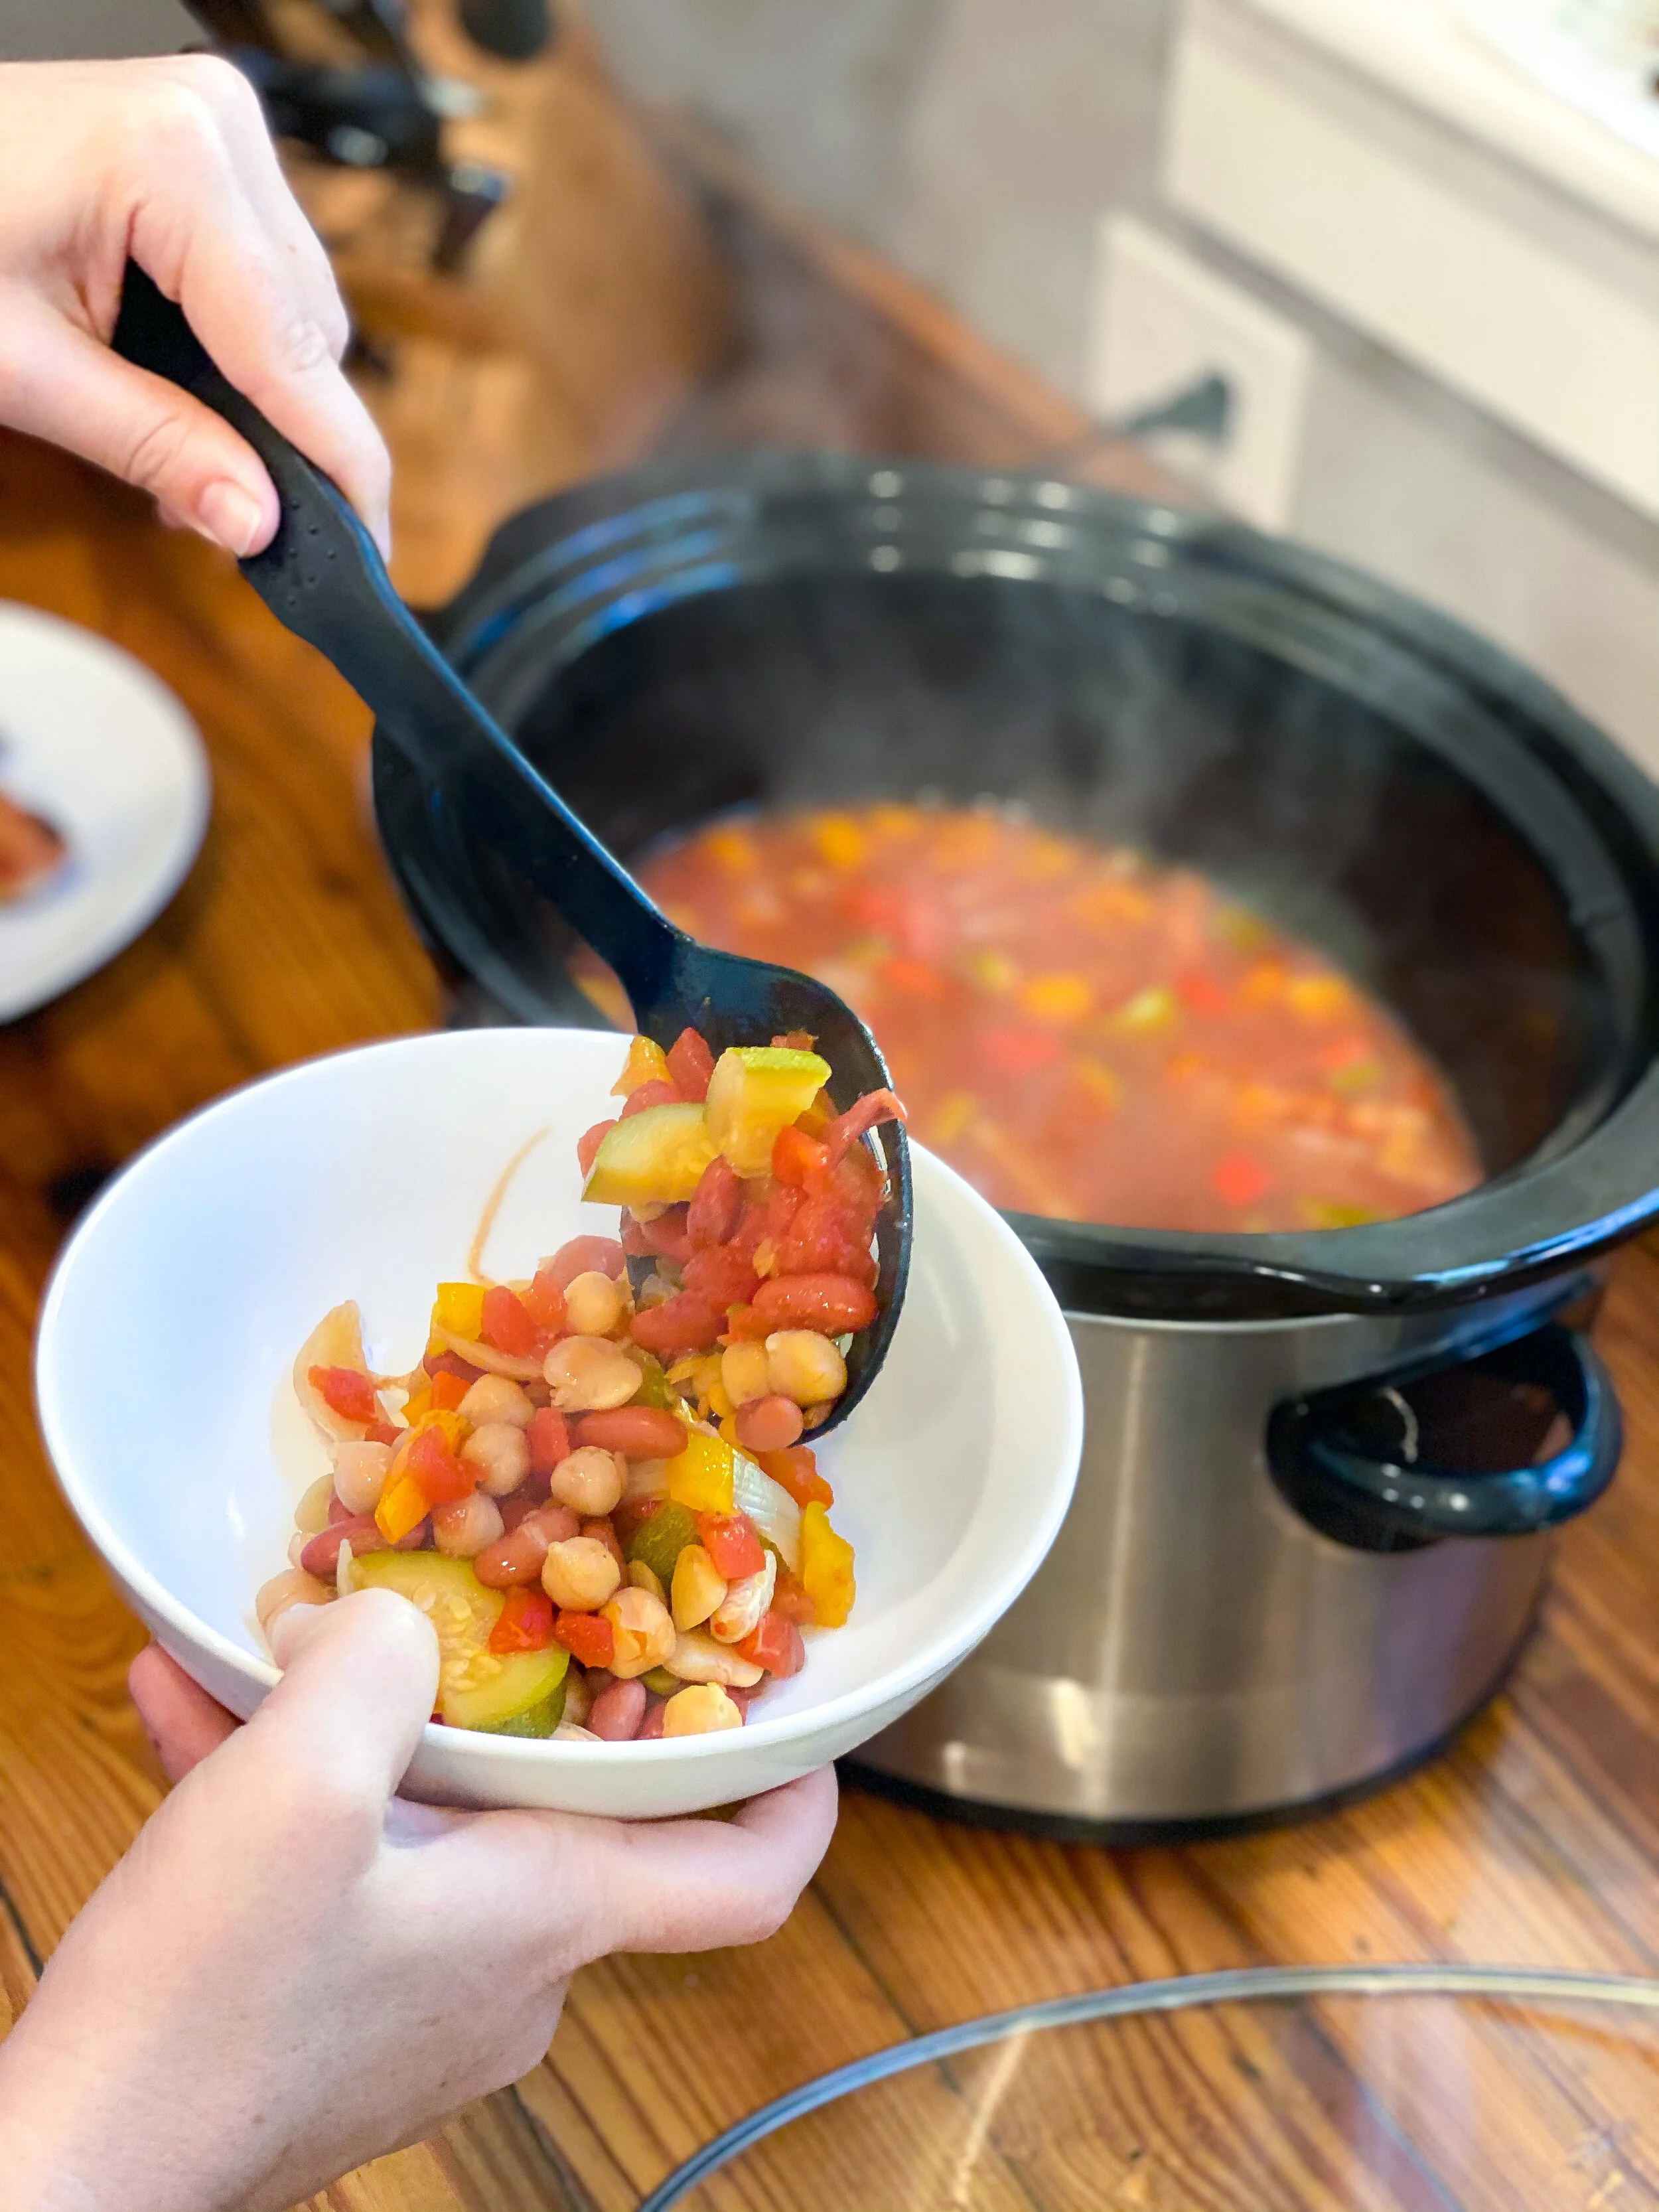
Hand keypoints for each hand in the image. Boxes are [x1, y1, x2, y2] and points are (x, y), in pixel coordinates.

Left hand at [0, 55, 389, 555]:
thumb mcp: (23, 370)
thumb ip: (153, 445)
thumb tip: (255, 520)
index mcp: (172, 161)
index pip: (294, 349)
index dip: (338, 465)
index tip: (367, 549)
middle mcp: (214, 125)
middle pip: (309, 330)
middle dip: (283, 433)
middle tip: (226, 517)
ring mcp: (211, 124)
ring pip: (296, 306)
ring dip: (258, 392)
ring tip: (186, 451)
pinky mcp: (198, 141)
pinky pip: (260, 268)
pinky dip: (234, 341)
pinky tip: (181, 384)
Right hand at [0, 1592, 836, 2211]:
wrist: (70, 2172)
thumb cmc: (208, 1999)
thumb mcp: (296, 1785)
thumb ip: (370, 1664)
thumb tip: (381, 1624)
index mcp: (551, 1913)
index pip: (744, 1877)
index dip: (794, 1798)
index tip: (798, 1722)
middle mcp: (513, 1969)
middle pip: (569, 1817)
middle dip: (505, 1701)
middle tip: (468, 1607)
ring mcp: (422, 2002)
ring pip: (432, 1826)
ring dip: (357, 1731)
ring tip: (266, 1647)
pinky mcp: (334, 2017)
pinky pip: (344, 1872)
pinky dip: (287, 1794)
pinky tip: (189, 1708)